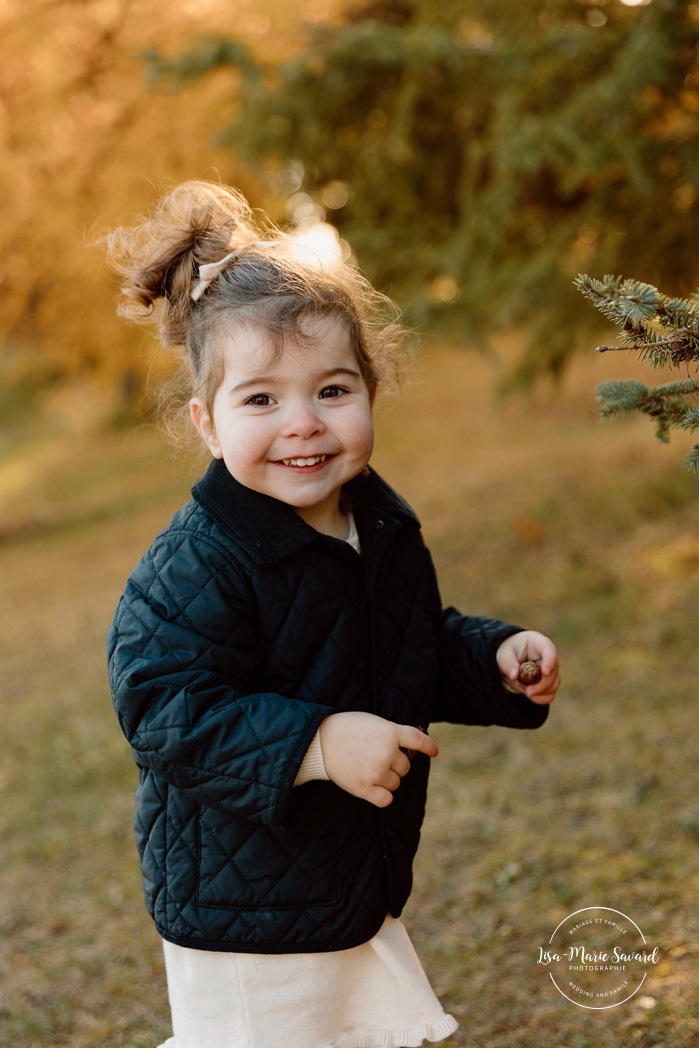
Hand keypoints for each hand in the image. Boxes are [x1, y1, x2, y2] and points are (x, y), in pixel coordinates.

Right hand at [318, 711, 437, 807]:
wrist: (320, 741)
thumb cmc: (346, 729)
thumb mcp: (373, 722)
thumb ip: (391, 733)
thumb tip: (406, 749)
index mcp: (390, 732)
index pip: (417, 740)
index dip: (428, 746)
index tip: (434, 752)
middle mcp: (387, 752)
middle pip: (405, 767)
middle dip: (395, 764)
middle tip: (375, 758)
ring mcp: (377, 771)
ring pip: (396, 783)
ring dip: (386, 779)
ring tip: (367, 768)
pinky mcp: (365, 788)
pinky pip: (386, 799)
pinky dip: (382, 796)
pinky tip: (374, 789)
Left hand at [496, 631, 559, 705]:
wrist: (506, 663)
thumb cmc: (507, 652)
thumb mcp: (503, 653)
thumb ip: (507, 662)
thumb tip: (514, 675)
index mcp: (538, 643)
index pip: (550, 649)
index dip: (550, 661)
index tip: (545, 673)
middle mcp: (547, 657)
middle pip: (554, 671)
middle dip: (542, 684)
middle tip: (527, 691)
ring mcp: (550, 671)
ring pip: (554, 685)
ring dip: (539, 692)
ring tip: (523, 688)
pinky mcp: (547, 684)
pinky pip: (550, 694)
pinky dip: (540, 698)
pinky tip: (529, 696)